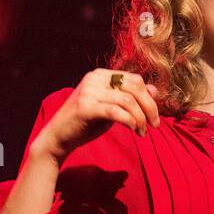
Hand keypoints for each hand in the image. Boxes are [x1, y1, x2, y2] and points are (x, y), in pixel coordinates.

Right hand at [31, 68, 160, 161]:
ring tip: (143, 132)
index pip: (135, 79)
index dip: (149, 98)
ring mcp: (89, 91)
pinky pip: (116, 111)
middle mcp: (94, 78)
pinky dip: (130, 121)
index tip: (154, 117)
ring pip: (128, 100)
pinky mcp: (85, 107)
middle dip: (149, 107)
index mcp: (101, 75)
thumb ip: (130, 98)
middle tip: (155, 125)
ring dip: (140, 118)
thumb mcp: (111, 108)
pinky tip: (134, 130)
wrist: (58, 137)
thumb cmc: (86, 123)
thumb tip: (155, 90)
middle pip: (134, 87)